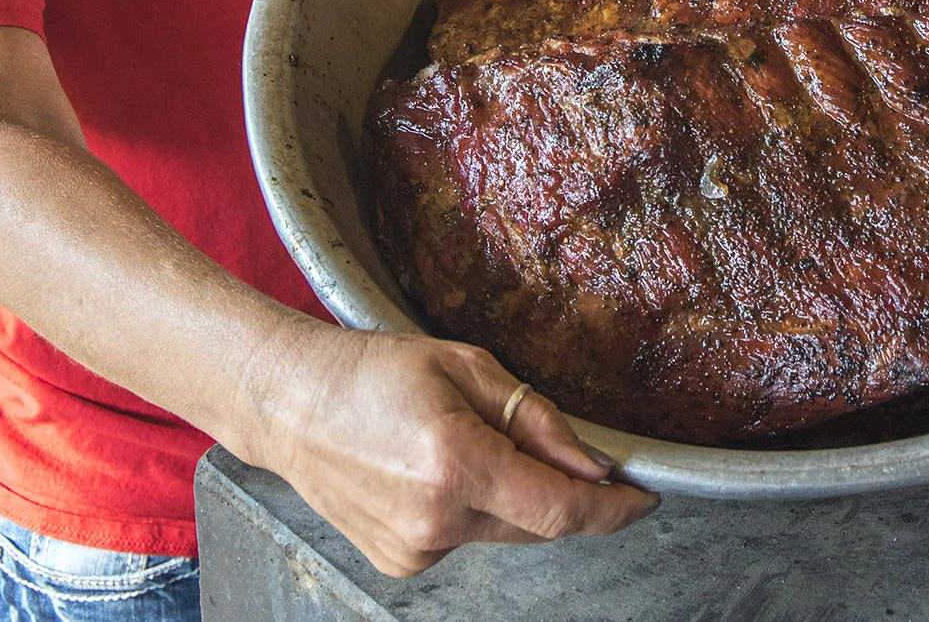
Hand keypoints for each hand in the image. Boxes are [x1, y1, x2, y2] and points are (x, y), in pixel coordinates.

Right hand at [247, 323, 656, 577]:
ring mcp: (414, 549)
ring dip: (508, 495)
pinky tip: (430, 469)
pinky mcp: (400, 562)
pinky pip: (464, 537)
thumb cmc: (368, 370)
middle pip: (537, 523)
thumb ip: (538, 419)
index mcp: (457, 464)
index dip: (612, 509)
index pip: (560, 509)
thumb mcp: (466, 366)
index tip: (642, 498)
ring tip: (457, 441)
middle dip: (556, 488)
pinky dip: (469, 507)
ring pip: (502, 531)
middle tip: (534, 438)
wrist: (286, 403)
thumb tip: (592, 464)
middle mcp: (436, 520)